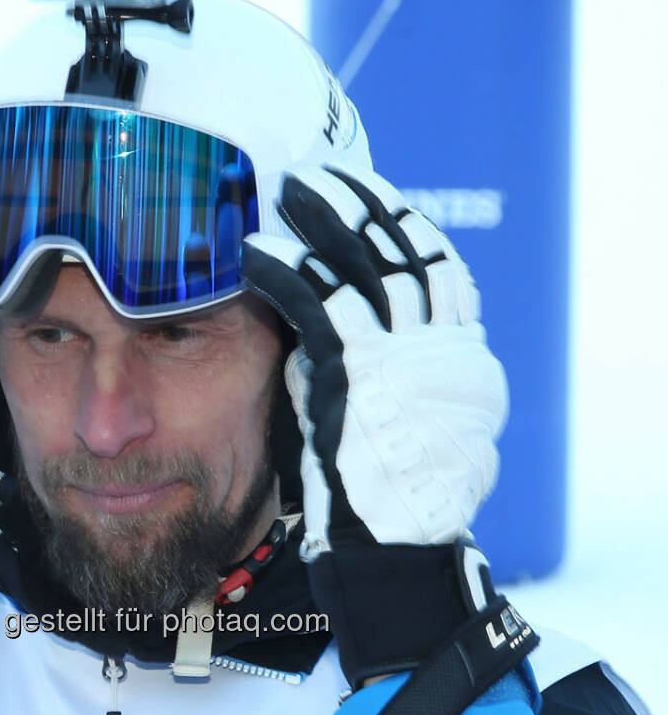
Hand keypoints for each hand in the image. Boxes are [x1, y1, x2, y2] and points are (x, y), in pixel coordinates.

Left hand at [241, 165, 505, 558]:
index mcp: (459, 353)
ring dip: (318, 221)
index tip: (372, 193)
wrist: (396, 541)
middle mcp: (437, 343)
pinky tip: (255, 249)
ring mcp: (397, 354)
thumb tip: (351, 332)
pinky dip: (284, 270)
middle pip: (398, 251)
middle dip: (357, 206)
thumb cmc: (388, 492)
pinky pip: (314, 304)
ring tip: (285, 189)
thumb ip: (388, 368)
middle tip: (319, 174)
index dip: (401, 224)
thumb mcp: (408, 418)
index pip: (436, 267)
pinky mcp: (350, 370)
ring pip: (357, 265)